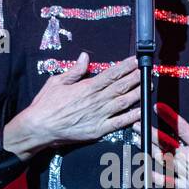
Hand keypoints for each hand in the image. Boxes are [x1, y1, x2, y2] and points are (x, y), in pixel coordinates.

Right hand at [3, 52, 142, 157]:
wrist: (39, 128)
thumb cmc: (45, 105)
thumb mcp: (56, 82)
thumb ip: (74, 71)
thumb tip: (85, 58)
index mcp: (87, 87)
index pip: (111, 74)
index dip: (125, 67)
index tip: (135, 61)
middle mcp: (96, 100)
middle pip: (121, 86)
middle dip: (136, 78)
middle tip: (148, 71)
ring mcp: (99, 116)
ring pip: (123, 102)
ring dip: (137, 93)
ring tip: (148, 86)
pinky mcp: (99, 130)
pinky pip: (119, 122)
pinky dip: (132, 116)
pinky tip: (141, 111)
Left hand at [140, 104, 188, 188]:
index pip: (182, 128)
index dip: (168, 116)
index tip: (158, 108)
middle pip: (167, 144)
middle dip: (151, 133)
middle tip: (138, 125)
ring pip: (164, 160)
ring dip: (149, 149)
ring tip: (138, 140)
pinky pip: (170, 183)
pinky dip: (157, 177)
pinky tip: (146, 171)